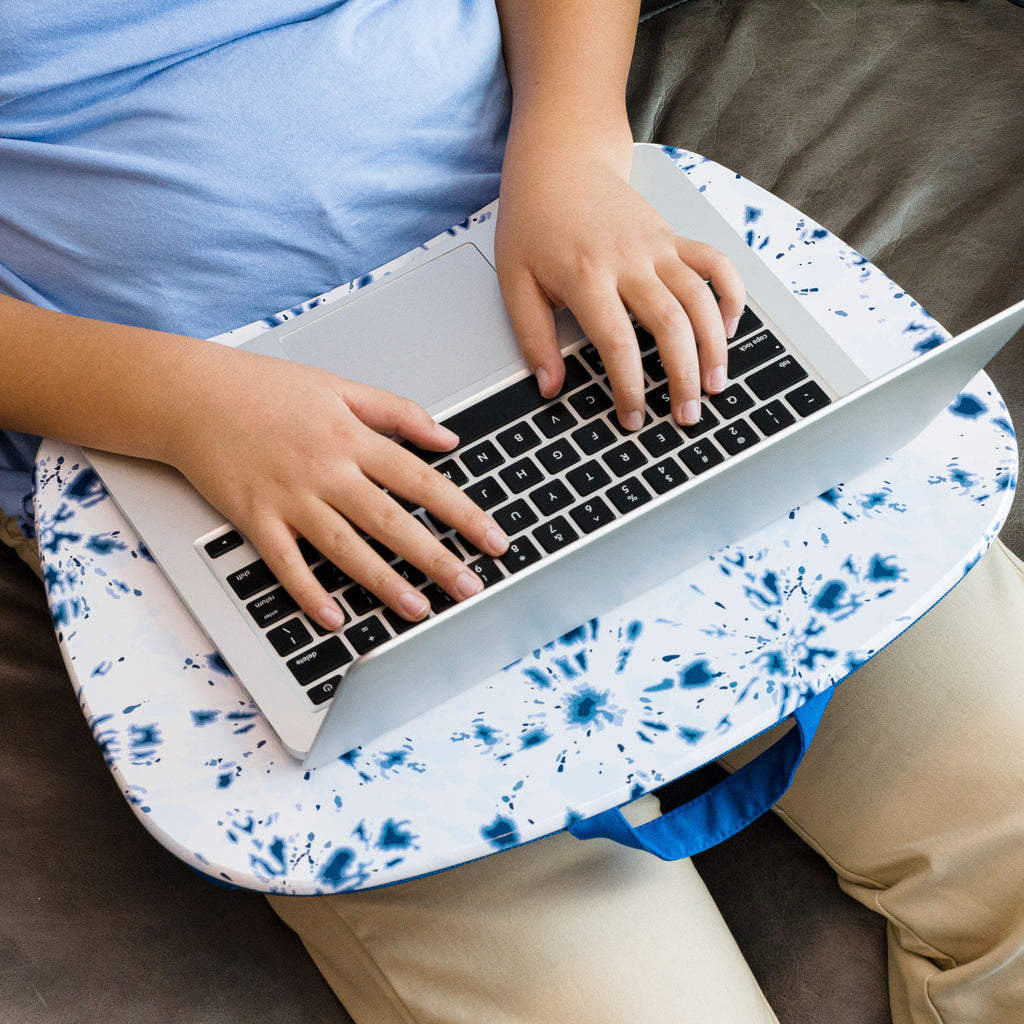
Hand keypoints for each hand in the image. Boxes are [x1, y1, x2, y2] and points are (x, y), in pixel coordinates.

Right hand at [168, 344, 508, 628]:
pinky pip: (285, 563)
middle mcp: (325, 471)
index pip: (421, 480)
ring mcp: (289, 497)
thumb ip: (397, 412)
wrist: (192, 394)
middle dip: (435, 558)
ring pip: (345, 548)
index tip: (493, 539)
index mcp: (351, 438)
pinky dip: (308, 591)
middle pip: (391, 522)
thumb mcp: (339, 387)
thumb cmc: (265, 388)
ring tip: (418, 609)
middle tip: (470, 587)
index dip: (462, 513)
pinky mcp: (254, 518)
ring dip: (384, 582)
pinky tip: (334, 616)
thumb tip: (447, 435)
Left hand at [495, 138, 745, 428]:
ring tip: (714, 385)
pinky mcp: (673, 236)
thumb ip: (533, 337)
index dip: (630, 387)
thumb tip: (550, 387)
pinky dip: (731, 293)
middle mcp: (628, 261)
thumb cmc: (533, 223)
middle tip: (686, 416)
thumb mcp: (515, 282)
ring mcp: (657, 246)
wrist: (560, 163)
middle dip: (684, 377)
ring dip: (714, 346)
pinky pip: (715, 263)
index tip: (633, 418)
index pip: (617, 343)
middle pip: (670, 326)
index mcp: (586, 276)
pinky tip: (729, 328)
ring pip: (700, 299)